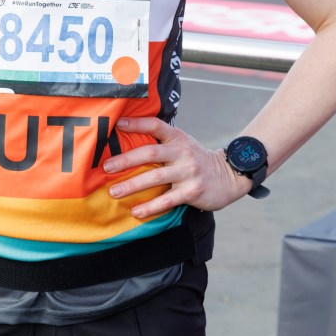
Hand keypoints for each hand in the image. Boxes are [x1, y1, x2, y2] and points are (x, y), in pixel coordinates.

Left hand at [104, 116, 251, 216]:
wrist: (228, 176)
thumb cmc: (195, 160)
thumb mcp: (182, 144)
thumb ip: (162, 143)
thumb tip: (128, 141)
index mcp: (178, 138)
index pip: (156, 125)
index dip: (137, 123)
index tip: (118, 124)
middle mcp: (183, 152)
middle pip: (151, 152)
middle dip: (126, 160)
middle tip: (106, 167)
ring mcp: (188, 172)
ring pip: (155, 178)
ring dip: (132, 186)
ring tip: (113, 192)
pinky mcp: (193, 191)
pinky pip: (167, 200)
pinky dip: (150, 207)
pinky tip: (136, 212)